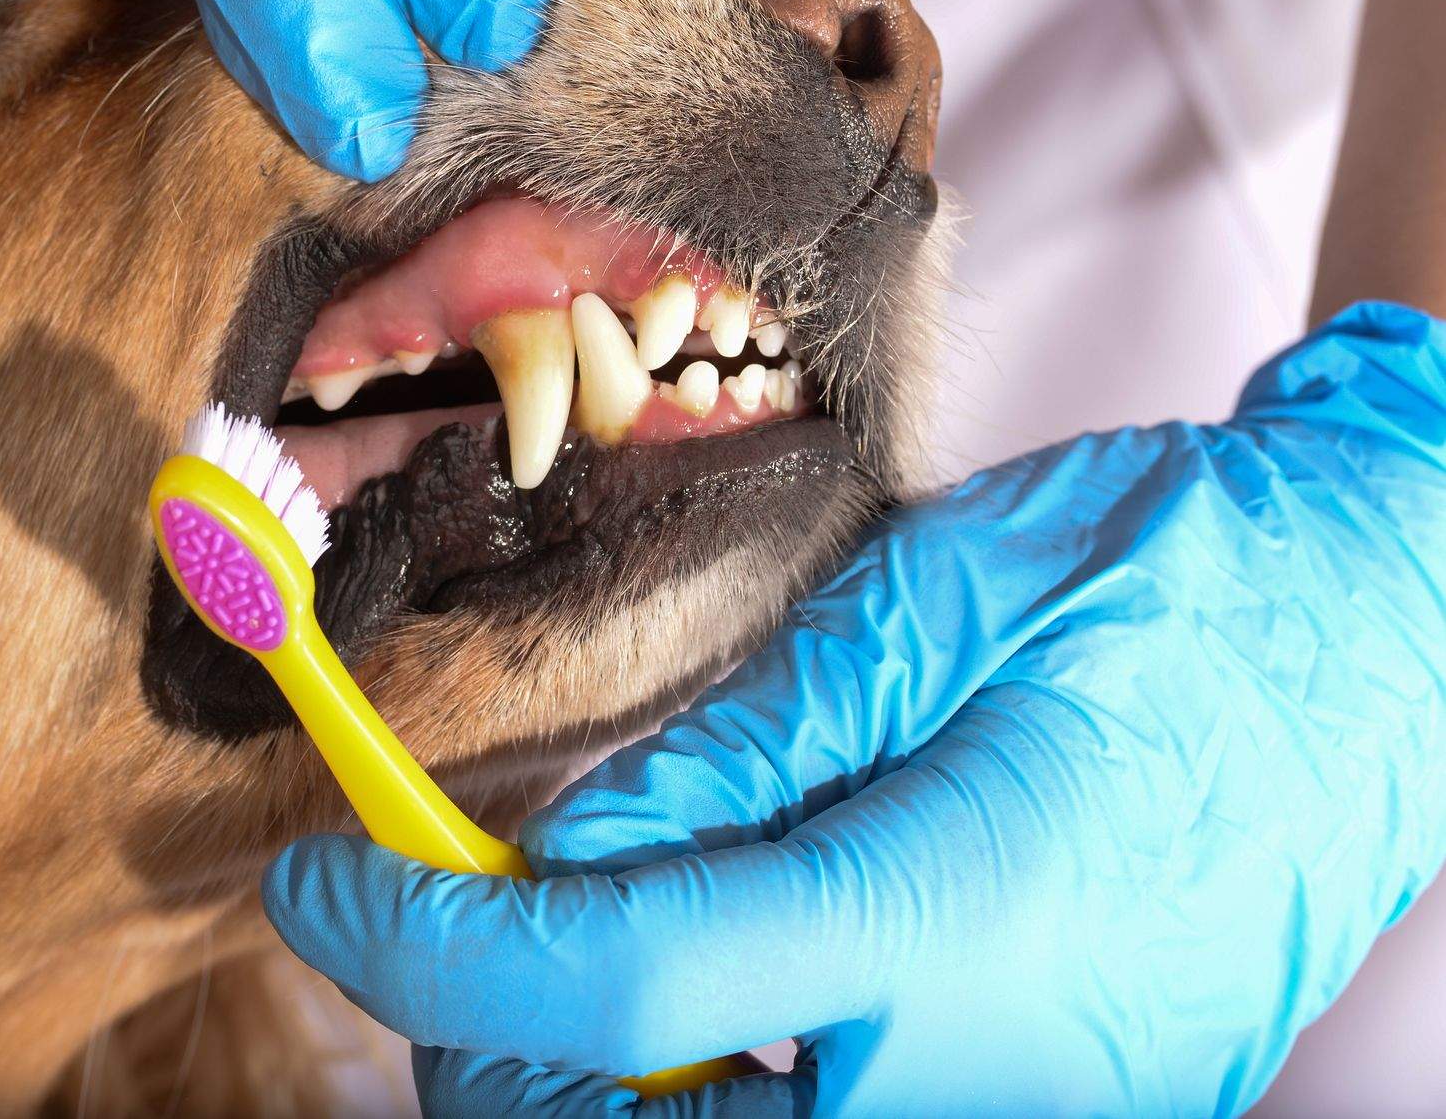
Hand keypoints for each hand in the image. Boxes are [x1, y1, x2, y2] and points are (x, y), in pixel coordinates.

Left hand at [265, 302, 1445, 1115]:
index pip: (603, 989)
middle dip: (490, 1035)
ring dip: (584, 1067)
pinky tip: (693, 968)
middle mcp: (972, 1086)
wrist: (1377, 649)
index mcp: (945, 924)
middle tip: (456, 897)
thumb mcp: (934, 617)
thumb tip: (565, 855)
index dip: (421, 940)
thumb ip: (736, 758)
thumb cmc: (1182, 594)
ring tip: (572, 926)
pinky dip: (694, 1084)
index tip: (322, 872)